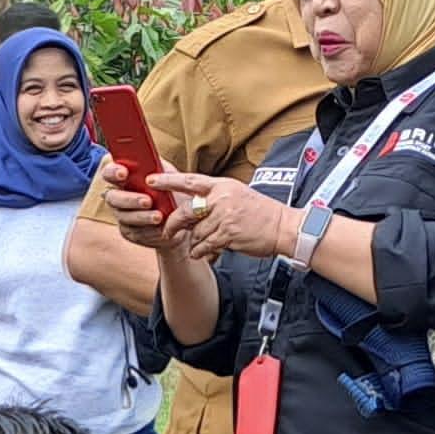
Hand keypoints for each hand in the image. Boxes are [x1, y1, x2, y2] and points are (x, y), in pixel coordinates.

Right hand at [95, 158, 171, 249]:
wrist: (183, 217)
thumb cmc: (172, 190)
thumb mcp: (168, 174)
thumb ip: (156, 164)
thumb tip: (149, 155)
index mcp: (123, 178)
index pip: (109, 172)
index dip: (113, 172)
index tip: (124, 173)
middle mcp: (118, 196)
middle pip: (112, 197)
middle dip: (129, 199)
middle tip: (148, 201)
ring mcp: (122, 215)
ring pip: (124, 216)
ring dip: (141, 216)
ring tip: (158, 216)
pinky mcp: (130, 232)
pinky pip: (135, 232)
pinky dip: (148, 230)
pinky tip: (159, 228)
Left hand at [154, 173, 292, 267]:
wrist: (283, 227)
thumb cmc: (260, 213)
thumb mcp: (237, 195)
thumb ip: (214, 198)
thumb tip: (191, 207)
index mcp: (222, 185)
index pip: (189, 180)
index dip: (167, 181)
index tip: (151, 180)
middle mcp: (221, 198)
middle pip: (185, 210)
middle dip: (172, 223)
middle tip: (167, 231)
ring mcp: (225, 215)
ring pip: (195, 231)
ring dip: (194, 241)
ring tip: (202, 244)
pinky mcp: (229, 233)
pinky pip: (204, 245)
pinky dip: (201, 251)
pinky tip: (203, 252)